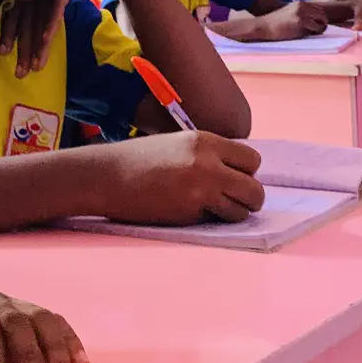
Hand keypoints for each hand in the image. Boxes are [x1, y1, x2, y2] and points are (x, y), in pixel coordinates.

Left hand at [0, 0, 111, 75]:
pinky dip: (50, 26)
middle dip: (23, 51)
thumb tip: (36, 11)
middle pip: (26, 26)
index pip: (16, 16)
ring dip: (37, 47)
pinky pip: (55, 11)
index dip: (9, 35)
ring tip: (34, 68)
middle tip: (19, 74)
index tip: (2, 54)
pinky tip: (45, 40)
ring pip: (39, 24)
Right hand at [98, 132, 264, 224]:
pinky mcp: (189, 213)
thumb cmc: (138, 160)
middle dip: (248, 198)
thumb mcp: (179, 144)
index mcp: (205, 141)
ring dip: (232, 213)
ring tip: (211, 208)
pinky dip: (209, 220)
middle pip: (255, 189)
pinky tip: (189, 211)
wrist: (106, 176)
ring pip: (241, 210)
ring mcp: (200, 190)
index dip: (246, 172)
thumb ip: (208, 155)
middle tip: (233, 200)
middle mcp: (208, 164)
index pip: (252, 159)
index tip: (233, 178)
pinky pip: (216, 221)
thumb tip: (236, 174)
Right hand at [257, 2, 329, 39]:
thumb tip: (315, 22)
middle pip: (323, 15)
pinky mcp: (300, 22)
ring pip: (322, 23)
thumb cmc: (275, 23)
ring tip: (311, 34)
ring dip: (319, 30)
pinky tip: (305, 35)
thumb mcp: (289, 13)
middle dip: (322, 24)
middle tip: (315, 31)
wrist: (263, 26)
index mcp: (300, 3)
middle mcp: (302, 6)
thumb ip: (302, 14)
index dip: (319, 18)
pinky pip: (316, 29)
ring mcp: (302, 13)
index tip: (315, 25)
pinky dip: (314, 34)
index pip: (319, 9)